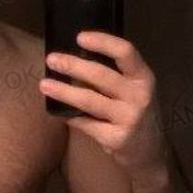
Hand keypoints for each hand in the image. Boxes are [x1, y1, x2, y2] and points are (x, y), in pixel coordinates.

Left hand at [39, 31, 167, 176]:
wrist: (149, 155)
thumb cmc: (135, 116)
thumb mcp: (134, 93)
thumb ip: (115, 78)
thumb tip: (75, 60)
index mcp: (143, 78)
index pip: (125, 52)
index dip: (102, 42)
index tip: (79, 37)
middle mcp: (140, 96)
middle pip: (102, 75)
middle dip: (73, 66)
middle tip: (51, 60)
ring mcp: (129, 118)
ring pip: (89, 100)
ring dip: (64, 91)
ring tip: (44, 85)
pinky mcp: (117, 139)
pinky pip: (86, 124)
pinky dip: (71, 118)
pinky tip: (60, 115)